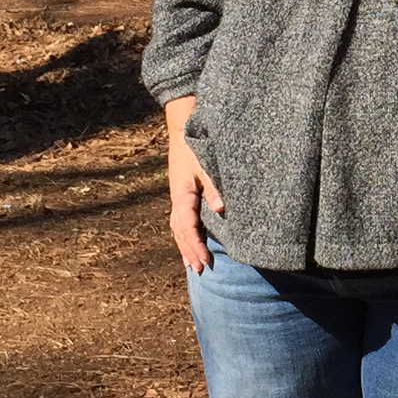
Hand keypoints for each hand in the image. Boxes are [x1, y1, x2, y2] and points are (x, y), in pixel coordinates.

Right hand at [165, 98, 223, 271]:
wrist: (182, 127)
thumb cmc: (196, 145)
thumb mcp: (206, 164)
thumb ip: (214, 186)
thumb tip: (221, 209)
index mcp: (182, 194)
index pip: (188, 227)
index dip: (196, 246)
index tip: (206, 262)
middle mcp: (177, 198)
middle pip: (180, 232)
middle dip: (190, 251)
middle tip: (200, 270)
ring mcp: (177, 196)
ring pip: (178, 228)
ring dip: (185, 246)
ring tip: (192, 265)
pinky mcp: (181, 193)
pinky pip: (180, 220)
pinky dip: (184, 235)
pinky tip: (190, 242)